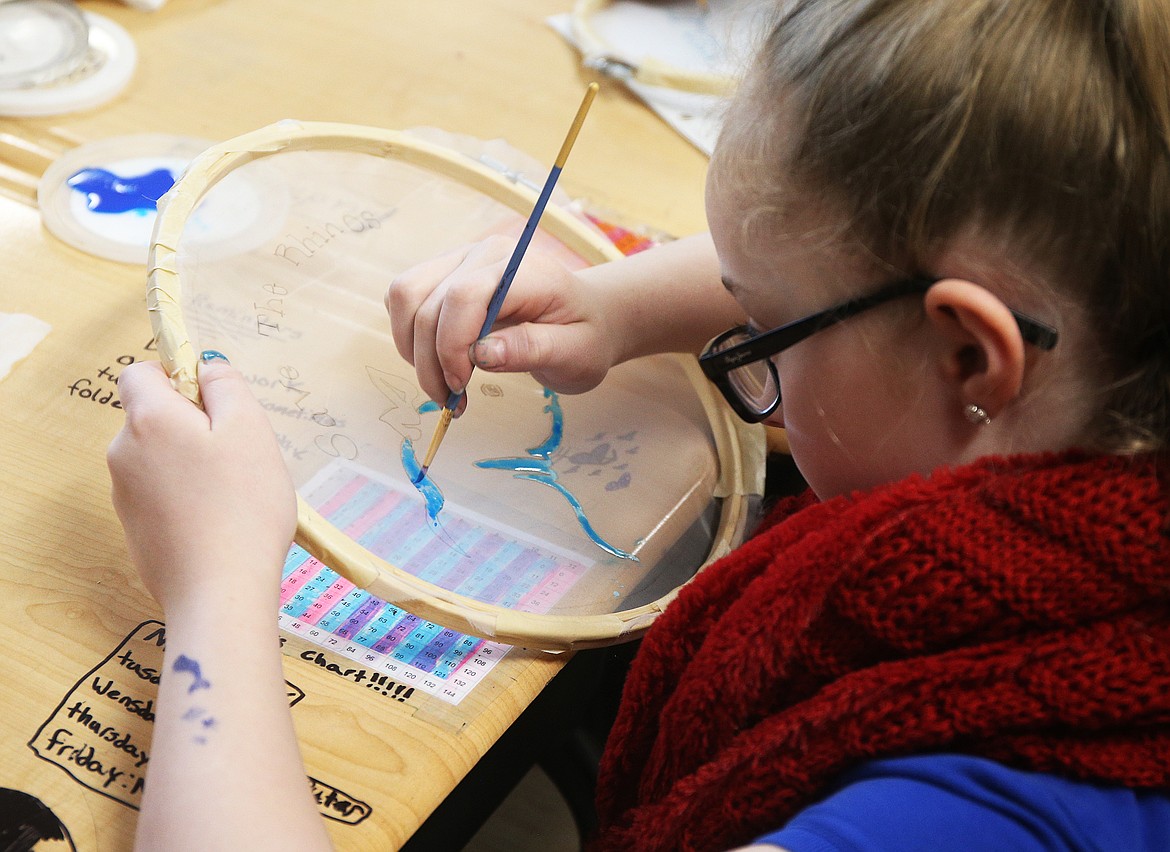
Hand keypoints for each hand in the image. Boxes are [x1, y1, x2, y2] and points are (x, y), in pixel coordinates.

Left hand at [107, 359, 295, 612]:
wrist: (220, 592)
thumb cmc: (242, 508)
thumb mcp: (250, 430)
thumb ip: (227, 386)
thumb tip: (208, 366)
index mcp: (149, 420)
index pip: (140, 372)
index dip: (177, 375)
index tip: (214, 399)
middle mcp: (124, 453)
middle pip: (154, 417)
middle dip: (194, 424)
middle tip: (239, 453)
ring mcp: (125, 495)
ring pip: (160, 457)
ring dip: (193, 462)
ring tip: (234, 493)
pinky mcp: (136, 529)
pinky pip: (162, 494)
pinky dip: (187, 497)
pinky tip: (219, 521)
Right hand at [387, 236, 621, 411]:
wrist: (585, 318)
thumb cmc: (583, 336)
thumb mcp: (574, 352)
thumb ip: (531, 349)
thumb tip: (482, 354)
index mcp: (521, 268)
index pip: (464, 296)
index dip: (451, 345)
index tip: (459, 386)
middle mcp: (485, 254)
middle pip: (425, 300)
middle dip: (428, 360)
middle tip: (450, 400)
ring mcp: (461, 260)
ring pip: (404, 295)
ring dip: (411, 348)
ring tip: (441, 384)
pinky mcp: (444, 274)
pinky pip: (404, 299)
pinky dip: (409, 337)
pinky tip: (437, 362)